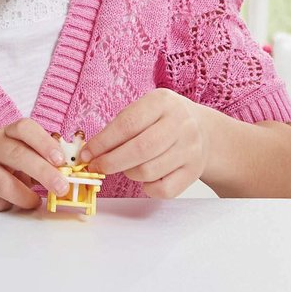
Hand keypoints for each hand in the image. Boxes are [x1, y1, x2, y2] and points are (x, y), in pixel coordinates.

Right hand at [0, 118, 69, 210]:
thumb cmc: (4, 164)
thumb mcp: (24, 156)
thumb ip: (43, 161)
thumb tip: (69, 174)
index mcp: (10, 133)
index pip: (25, 128)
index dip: (43, 142)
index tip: (60, 159)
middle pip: (16, 153)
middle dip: (42, 170)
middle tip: (61, 186)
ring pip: (2, 179)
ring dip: (25, 193)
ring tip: (39, 201)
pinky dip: (12, 202)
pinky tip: (23, 203)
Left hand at [80, 88, 208, 197]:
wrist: (204, 130)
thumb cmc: (163, 120)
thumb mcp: (144, 110)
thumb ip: (119, 127)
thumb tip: (90, 152)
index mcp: (162, 101)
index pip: (128, 124)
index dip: (103, 142)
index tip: (86, 154)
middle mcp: (180, 123)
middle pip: (140, 149)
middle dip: (111, 162)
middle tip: (95, 166)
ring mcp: (190, 148)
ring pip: (149, 171)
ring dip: (128, 173)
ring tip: (126, 166)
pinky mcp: (194, 171)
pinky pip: (164, 190)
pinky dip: (147, 187)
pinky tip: (145, 177)